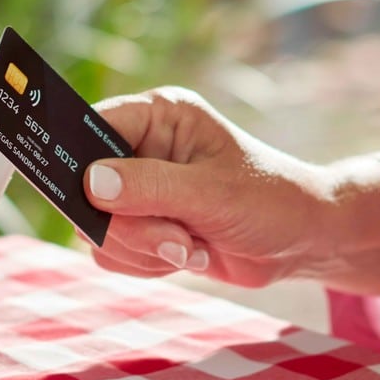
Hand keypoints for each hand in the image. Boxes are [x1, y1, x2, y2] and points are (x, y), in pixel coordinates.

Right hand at [81, 87, 379, 296]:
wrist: (302, 242)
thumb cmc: (270, 200)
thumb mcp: (212, 192)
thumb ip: (149, 187)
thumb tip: (90, 185)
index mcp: (157, 116)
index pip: (90, 129)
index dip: (77, 162)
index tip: (85, 195)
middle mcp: (140, 148)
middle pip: (86, 189)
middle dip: (130, 225)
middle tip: (177, 237)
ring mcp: (137, 189)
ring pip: (97, 228)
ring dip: (145, 248)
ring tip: (193, 244)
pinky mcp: (140, 225)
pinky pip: (112, 252)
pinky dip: (148, 263)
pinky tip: (189, 253)